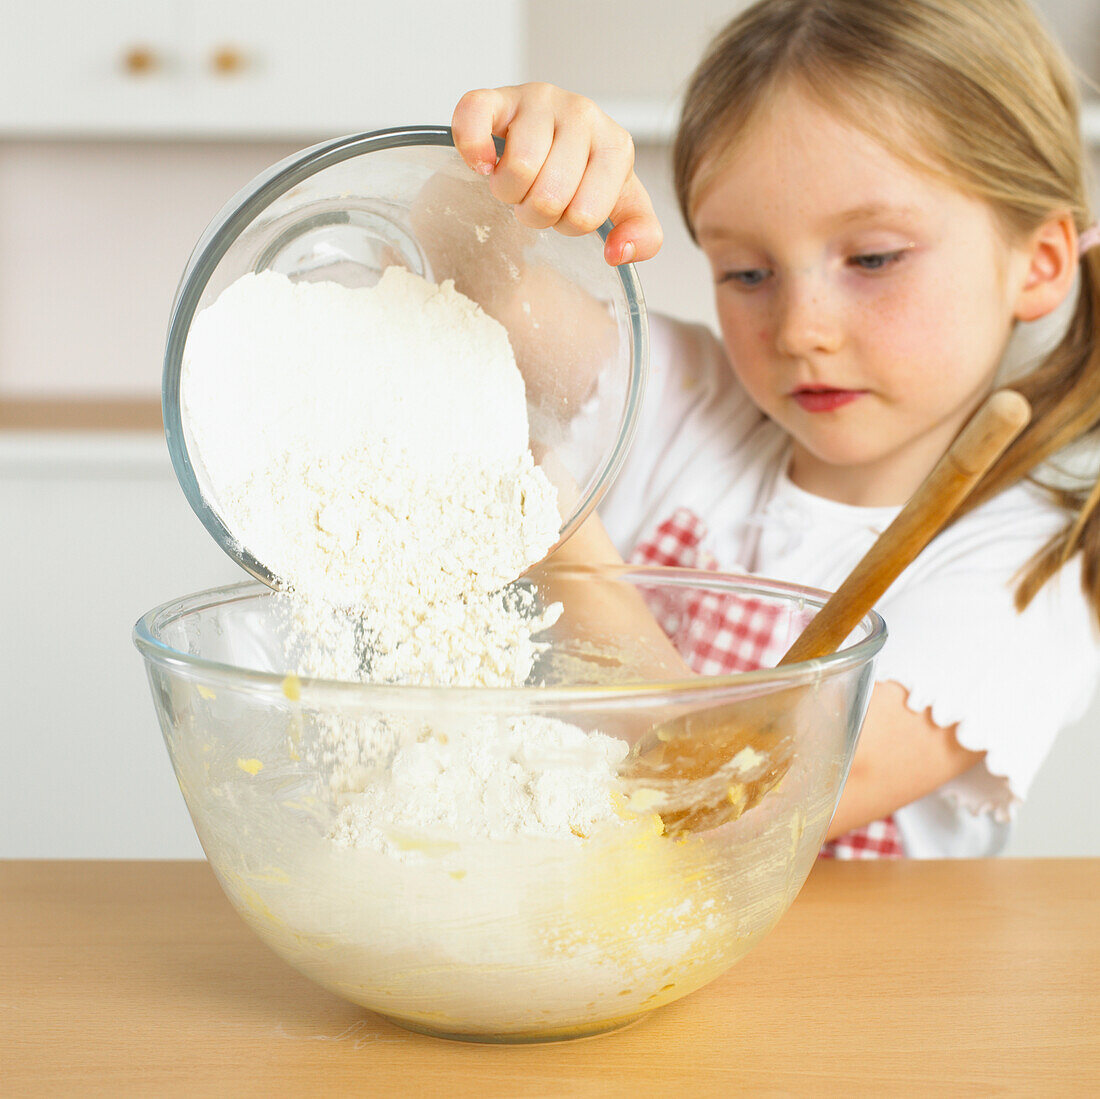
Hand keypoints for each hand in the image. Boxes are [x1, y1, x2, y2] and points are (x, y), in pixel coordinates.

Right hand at [451, 83, 662, 265]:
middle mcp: (583, 115)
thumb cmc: (585, 174)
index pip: (584, 216)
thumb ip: (642, 235)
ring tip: (516, 180)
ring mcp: (540, 100)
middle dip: (535, 212)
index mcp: (616, 146)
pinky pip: (475, 119)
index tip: (566, 208)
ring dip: (507, 191)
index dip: (567, 225)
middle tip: (537, 196)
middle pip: (548, 196)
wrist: (554, 135)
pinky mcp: (499, 96)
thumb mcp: (623, 205)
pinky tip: (484, 163)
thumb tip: (619, 253)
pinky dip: (473, 150)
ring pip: (517, 169)